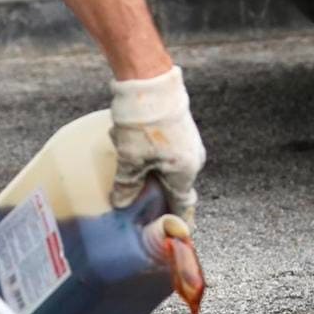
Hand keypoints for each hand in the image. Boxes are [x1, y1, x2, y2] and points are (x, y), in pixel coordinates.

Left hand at [108, 66, 205, 224]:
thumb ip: (126, 185)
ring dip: (145, 168)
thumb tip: (121, 203)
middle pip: (172, 186)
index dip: (175, 221)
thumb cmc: (144, 123)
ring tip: (124, 162)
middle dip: (154, 193)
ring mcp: (187, 142)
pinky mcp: (178, 127)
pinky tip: (126, 142)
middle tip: (136, 203)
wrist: (150, 80)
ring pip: (164, 165)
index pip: (182, 206)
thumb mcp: (130, 159)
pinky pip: (161, 149)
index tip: (172, 234)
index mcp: (185, 172)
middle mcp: (192, 159)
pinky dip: (146, 152)